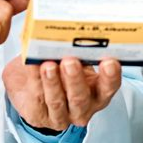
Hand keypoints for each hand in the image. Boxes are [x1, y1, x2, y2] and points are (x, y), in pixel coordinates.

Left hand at [3, 56, 122, 132]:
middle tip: (70, 61)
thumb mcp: (73, 58)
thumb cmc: (59, 68)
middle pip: (80, 97)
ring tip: (48, 65)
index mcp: (98, 92)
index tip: (109, 62)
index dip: (111, 76)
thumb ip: (76, 48)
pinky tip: (32, 66)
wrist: (31, 84)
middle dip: (75, 79)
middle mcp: (82, 108)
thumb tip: (71, 26)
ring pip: (57, 101)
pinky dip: (34, 80)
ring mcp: (61, 116)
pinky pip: (36, 98)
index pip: (109, 87)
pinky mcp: (39, 116)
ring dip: (52, 82)